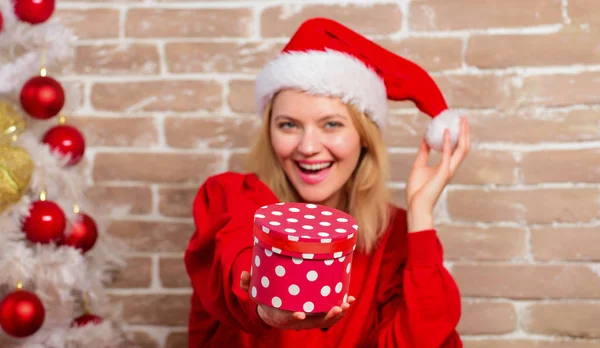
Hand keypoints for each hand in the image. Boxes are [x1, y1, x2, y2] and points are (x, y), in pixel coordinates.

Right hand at [240, 271, 354, 329]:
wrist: (273, 312)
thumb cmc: (265, 300)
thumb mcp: (255, 293)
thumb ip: (248, 284)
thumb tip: (243, 273)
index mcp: (282, 317)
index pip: (289, 320)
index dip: (295, 318)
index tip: (300, 314)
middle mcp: (298, 321)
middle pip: (314, 323)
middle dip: (327, 317)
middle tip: (336, 308)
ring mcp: (308, 319)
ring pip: (325, 321)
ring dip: (337, 314)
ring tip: (346, 303)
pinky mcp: (316, 314)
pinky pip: (330, 314)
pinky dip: (340, 308)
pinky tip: (349, 299)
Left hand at [405, 117, 469, 230]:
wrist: (416, 204)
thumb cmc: (417, 189)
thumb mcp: (419, 165)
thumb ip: (424, 152)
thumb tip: (425, 139)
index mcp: (445, 166)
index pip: (456, 148)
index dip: (458, 135)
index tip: (456, 122)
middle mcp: (450, 167)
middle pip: (463, 147)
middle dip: (465, 132)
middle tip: (462, 118)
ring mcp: (448, 170)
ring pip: (461, 150)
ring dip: (462, 135)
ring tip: (461, 121)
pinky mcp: (443, 173)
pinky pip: (446, 155)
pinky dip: (447, 143)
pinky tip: (446, 132)